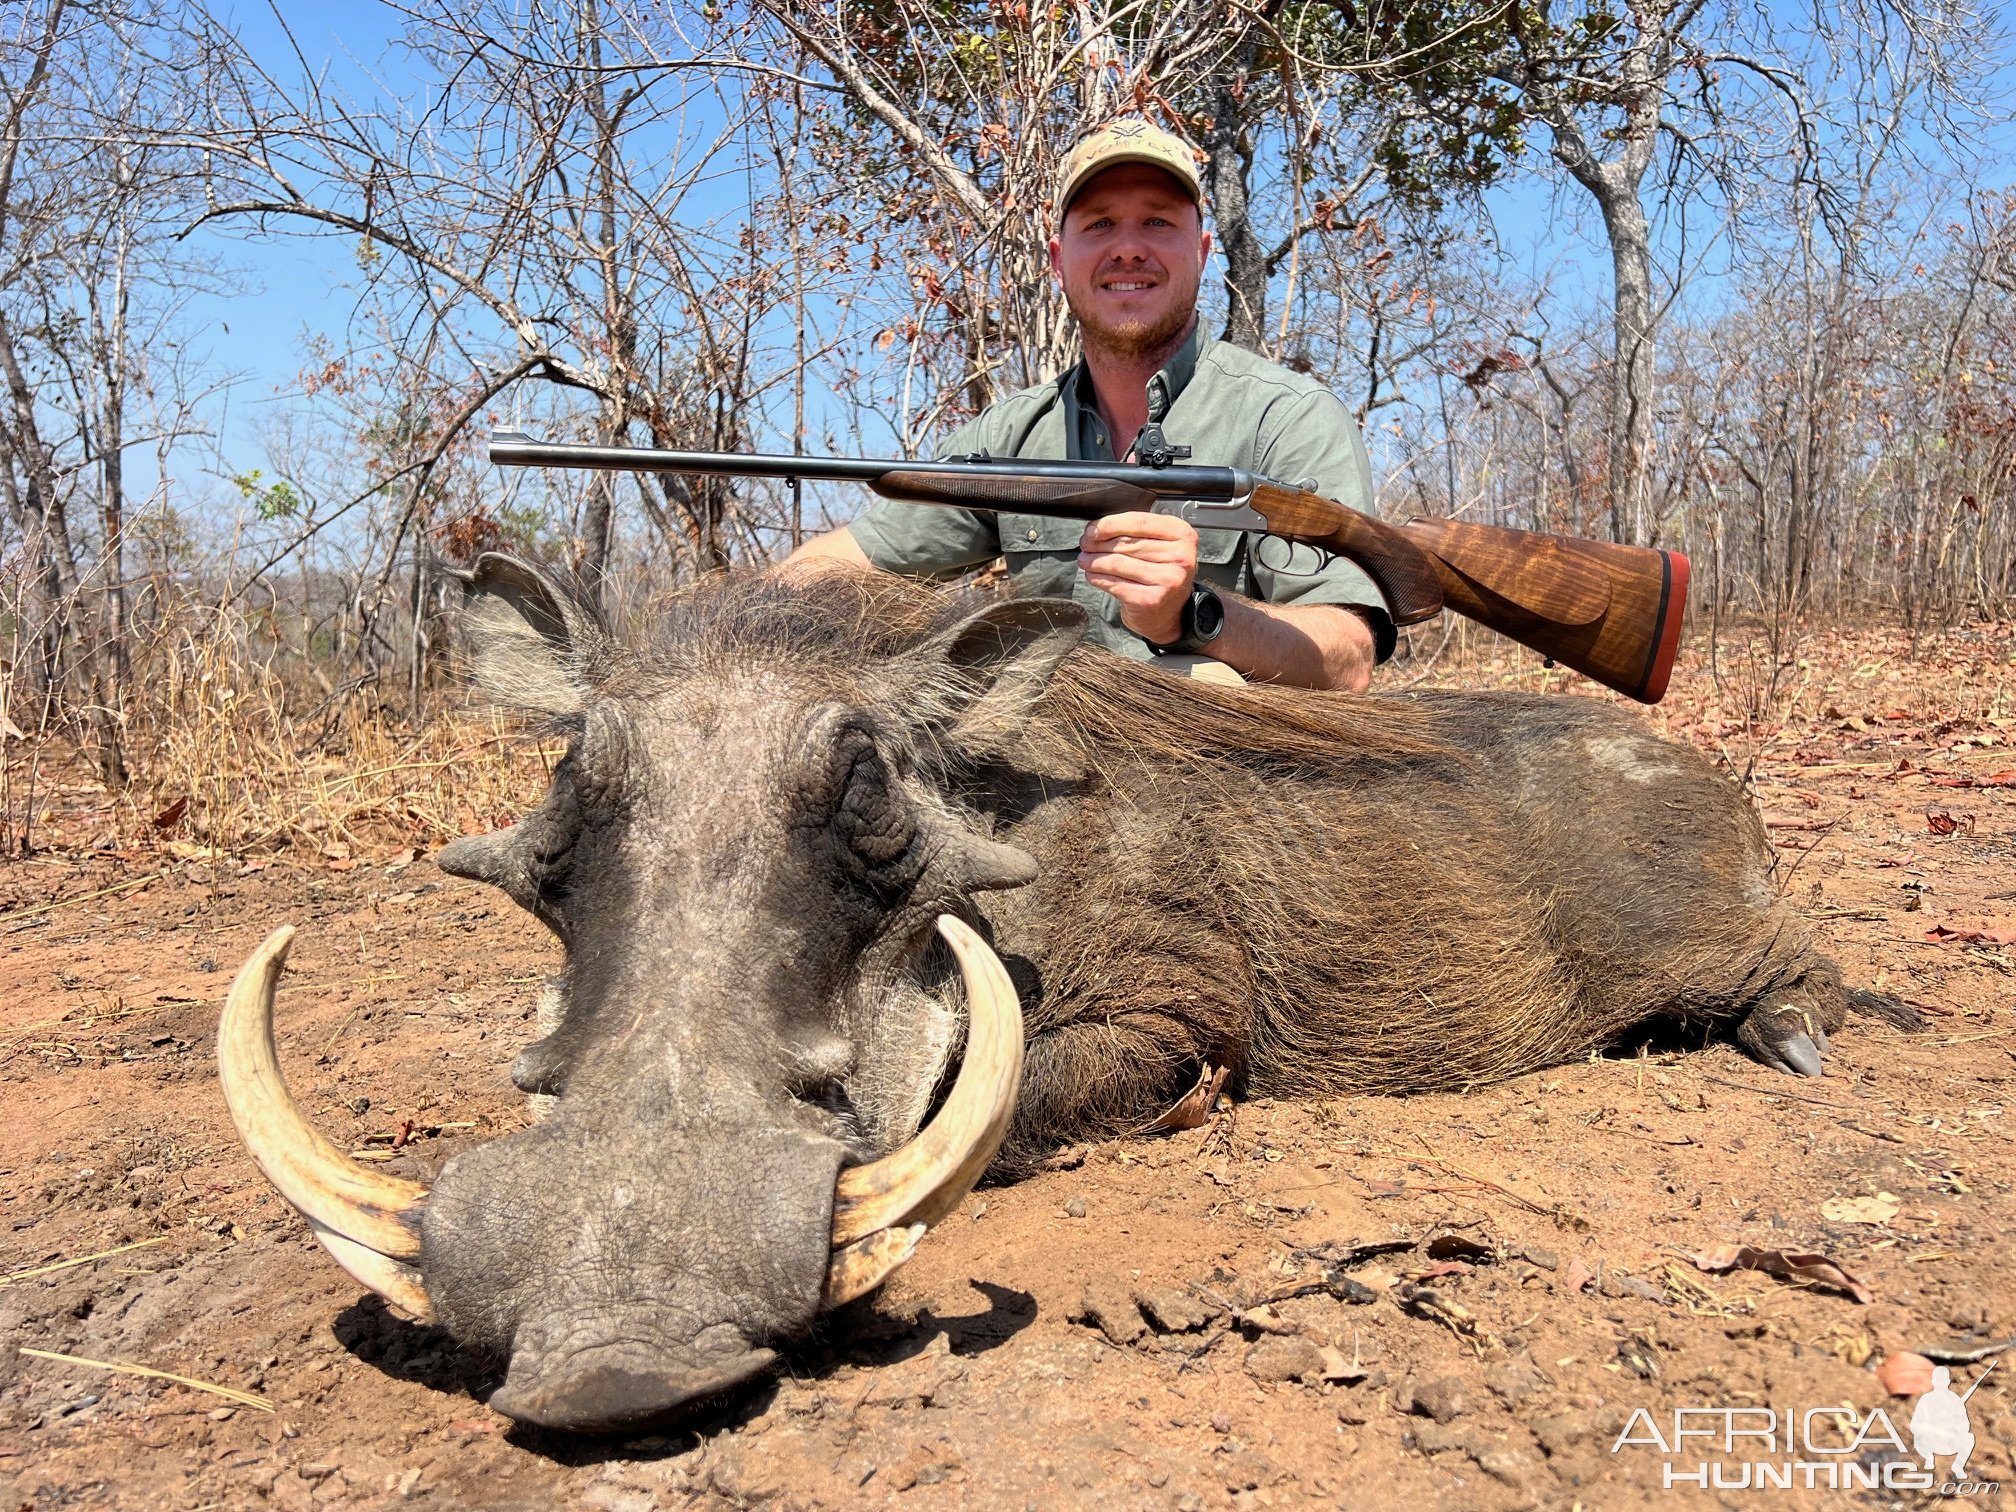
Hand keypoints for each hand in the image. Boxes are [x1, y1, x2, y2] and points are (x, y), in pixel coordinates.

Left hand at [1077, 511, 1197, 643]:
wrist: (1169, 613)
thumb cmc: (1162, 573)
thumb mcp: (1161, 545)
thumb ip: (1138, 531)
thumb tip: (1099, 527)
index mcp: (1182, 535)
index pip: (1139, 521)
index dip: (1110, 524)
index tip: (1093, 528)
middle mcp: (1179, 557)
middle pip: (1127, 543)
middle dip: (1099, 543)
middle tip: (1086, 544)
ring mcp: (1166, 580)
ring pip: (1118, 563)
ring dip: (1095, 560)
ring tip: (1086, 559)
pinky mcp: (1149, 599)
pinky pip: (1115, 583)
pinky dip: (1098, 578)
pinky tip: (1092, 575)